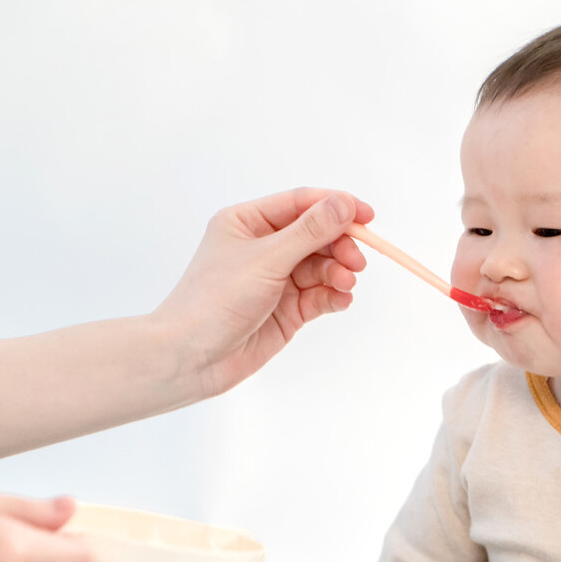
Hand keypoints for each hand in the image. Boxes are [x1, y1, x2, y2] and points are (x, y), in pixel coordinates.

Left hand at [154, 187, 373, 398]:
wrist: (192, 357)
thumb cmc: (215, 300)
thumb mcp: (266, 259)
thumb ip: (309, 232)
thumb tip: (344, 203)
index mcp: (248, 222)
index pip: (301, 204)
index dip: (336, 206)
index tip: (368, 216)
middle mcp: (263, 247)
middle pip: (317, 235)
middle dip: (340, 246)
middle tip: (357, 262)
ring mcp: (276, 279)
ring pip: (321, 266)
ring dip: (338, 272)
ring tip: (345, 284)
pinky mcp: (287, 309)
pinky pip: (319, 294)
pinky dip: (334, 295)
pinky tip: (341, 300)